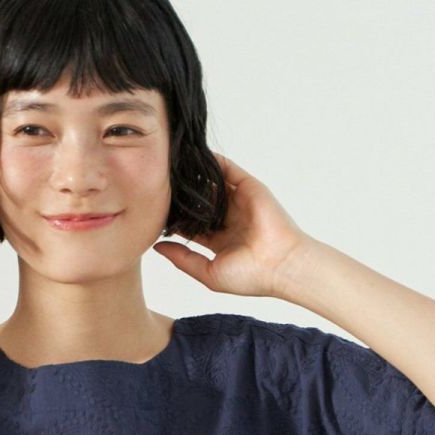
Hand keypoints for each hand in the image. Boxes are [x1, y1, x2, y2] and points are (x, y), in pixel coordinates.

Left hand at [151, 154, 314, 299]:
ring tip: (169, 168)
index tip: (153, 213)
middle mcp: (229, 220)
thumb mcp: (208, 272)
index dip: (174, 220)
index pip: (191, 226)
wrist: (280, 264)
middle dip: (181, 197)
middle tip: (156, 188)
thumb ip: (182, 259)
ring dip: (193, 178)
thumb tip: (156, 247)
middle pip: (199, 204)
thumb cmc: (249, 276)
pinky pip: (227, 169)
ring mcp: (239, 202)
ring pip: (211, 185)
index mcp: (220, 242)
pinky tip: (191, 157)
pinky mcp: (248, 187)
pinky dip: (210, 162)